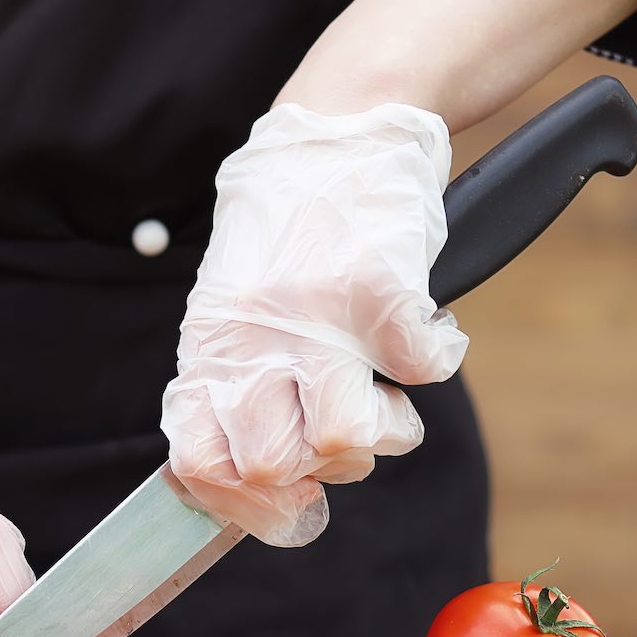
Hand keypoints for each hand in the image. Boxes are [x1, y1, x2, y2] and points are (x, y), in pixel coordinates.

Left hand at [161, 102, 469, 546]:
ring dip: (383, 434)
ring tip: (387, 395)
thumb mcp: (231, 308)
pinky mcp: (383, 289)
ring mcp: (317, 319)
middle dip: (318, 474)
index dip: (241, 505)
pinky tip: (428, 328)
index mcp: (211, 350)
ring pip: (344, 442)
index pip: (198, 465)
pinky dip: (438, 355)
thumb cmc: (289, 233)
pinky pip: (422, 369)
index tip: (282, 497)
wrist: (336, 131)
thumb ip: (235, 380)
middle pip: (271, 467)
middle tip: (341, 436)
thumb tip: (252, 482)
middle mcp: (254, 340)